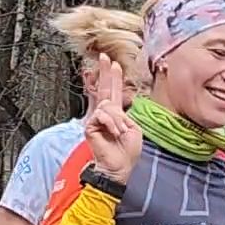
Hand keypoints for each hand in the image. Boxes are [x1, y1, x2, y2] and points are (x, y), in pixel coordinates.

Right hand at [83, 54, 142, 182]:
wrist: (118, 166)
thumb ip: (125, 115)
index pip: (115, 92)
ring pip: (109, 106)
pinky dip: (112, 124)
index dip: (114, 78)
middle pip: (105, 89)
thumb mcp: (134, 129)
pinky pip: (103, 115)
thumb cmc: (127, 152)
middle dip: (105, 73)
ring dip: (118, 120)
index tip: (114, 64)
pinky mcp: (90, 125)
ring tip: (121, 132)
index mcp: (117, 115)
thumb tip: (114, 109)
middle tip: (104, 57)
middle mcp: (105, 114)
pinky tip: (114, 133)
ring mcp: (96, 119)